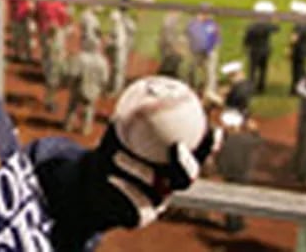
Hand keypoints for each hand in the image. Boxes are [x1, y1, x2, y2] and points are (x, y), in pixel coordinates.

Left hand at [97, 76, 217, 227]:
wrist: (90, 182)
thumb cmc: (110, 150)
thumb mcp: (117, 130)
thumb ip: (131, 114)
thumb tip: (142, 87)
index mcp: (173, 165)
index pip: (198, 154)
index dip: (211, 145)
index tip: (215, 130)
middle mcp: (170, 185)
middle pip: (186, 178)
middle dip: (188, 164)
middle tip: (178, 147)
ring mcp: (157, 203)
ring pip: (158, 189)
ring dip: (138, 170)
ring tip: (120, 155)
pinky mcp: (139, 217)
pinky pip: (134, 204)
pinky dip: (123, 189)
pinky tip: (110, 178)